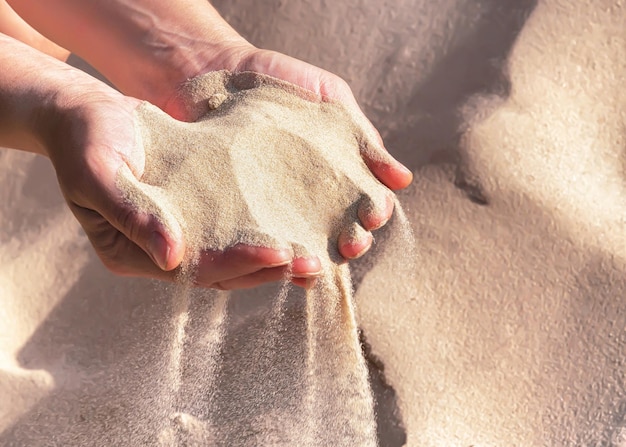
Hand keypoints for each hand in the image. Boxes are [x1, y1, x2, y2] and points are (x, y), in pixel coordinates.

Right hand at [44, 80, 318, 288]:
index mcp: (131, 252)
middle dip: (268, 269)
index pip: (193, 268)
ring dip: (274, 256)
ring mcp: (181, 233)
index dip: (237, 263)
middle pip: (221, 270)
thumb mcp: (98, 172)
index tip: (280, 255)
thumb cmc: (85, 137)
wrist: (88, 113)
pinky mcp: (197, 212)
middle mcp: (160, 251)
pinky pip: (236, 227)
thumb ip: (130, 213)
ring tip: (317, 254)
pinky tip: (299, 226)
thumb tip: (171, 257)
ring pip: (234, 254)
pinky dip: (266, 228)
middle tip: (312, 264)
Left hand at [163, 46, 412, 259]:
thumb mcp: (328, 98)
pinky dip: (274, 262)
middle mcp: (310, 198)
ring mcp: (275, 210)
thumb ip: (361, 135)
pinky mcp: (240, 219)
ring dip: (317, 260)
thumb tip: (403, 180)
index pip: (365, 203)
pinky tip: (282, 270)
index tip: (373, 216)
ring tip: (316, 264)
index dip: (374, 212)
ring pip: (305, 246)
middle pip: (341, 232)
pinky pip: (261, 246)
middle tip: (350, 245)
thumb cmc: (277, 81)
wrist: (212, 72)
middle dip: (352, 242)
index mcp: (336, 173)